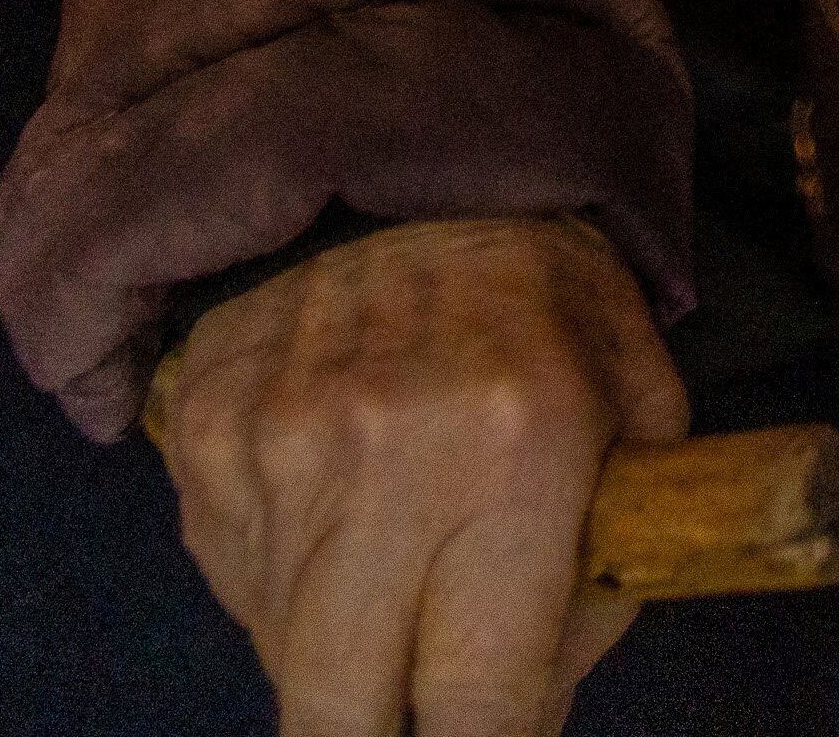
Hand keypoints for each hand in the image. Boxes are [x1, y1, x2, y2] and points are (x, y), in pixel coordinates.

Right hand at [147, 215, 686, 736]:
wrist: (425, 159)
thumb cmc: (554, 311)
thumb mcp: (638, 429)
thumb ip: (597, 588)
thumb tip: (518, 718)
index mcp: (522, 451)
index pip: (479, 709)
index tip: (484, 734)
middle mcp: (384, 449)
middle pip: (338, 715)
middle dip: (378, 735)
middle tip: (418, 700)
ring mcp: (274, 436)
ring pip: (282, 652)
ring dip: (341, 643)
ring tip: (399, 550)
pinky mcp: (200, 422)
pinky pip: (230, 573)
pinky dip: (283, 570)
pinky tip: (337, 493)